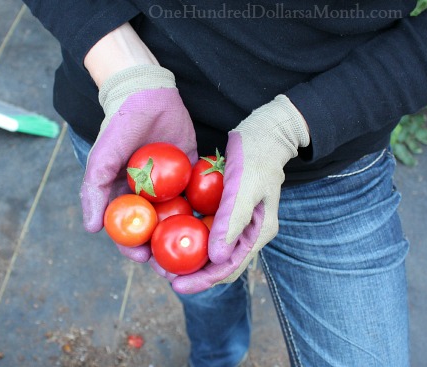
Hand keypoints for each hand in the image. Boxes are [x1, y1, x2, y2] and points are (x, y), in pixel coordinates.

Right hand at [80, 65, 196, 261]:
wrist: (147, 93)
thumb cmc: (120, 126)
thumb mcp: (102, 158)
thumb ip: (94, 191)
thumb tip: (92, 228)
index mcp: (125, 196)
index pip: (128, 230)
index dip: (133, 248)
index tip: (144, 259)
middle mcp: (149, 196)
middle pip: (157, 231)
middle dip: (164, 251)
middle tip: (175, 266)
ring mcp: (171, 186)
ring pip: (180, 218)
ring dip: (187, 237)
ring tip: (198, 253)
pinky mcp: (192, 172)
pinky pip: (200, 194)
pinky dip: (207, 209)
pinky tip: (217, 224)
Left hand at [171, 95, 309, 293]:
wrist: (265, 132)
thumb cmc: (257, 155)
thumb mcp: (244, 187)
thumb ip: (232, 222)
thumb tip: (216, 258)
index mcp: (258, 233)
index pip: (229, 266)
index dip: (203, 280)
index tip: (176, 286)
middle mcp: (248, 233)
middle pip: (218, 263)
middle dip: (191, 273)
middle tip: (162, 273)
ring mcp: (237, 222)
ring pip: (210, 248)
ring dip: (188, 256)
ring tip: (161, 259)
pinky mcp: (226, 210)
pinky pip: (206, 228)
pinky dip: (188, 234)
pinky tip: (167, 232)